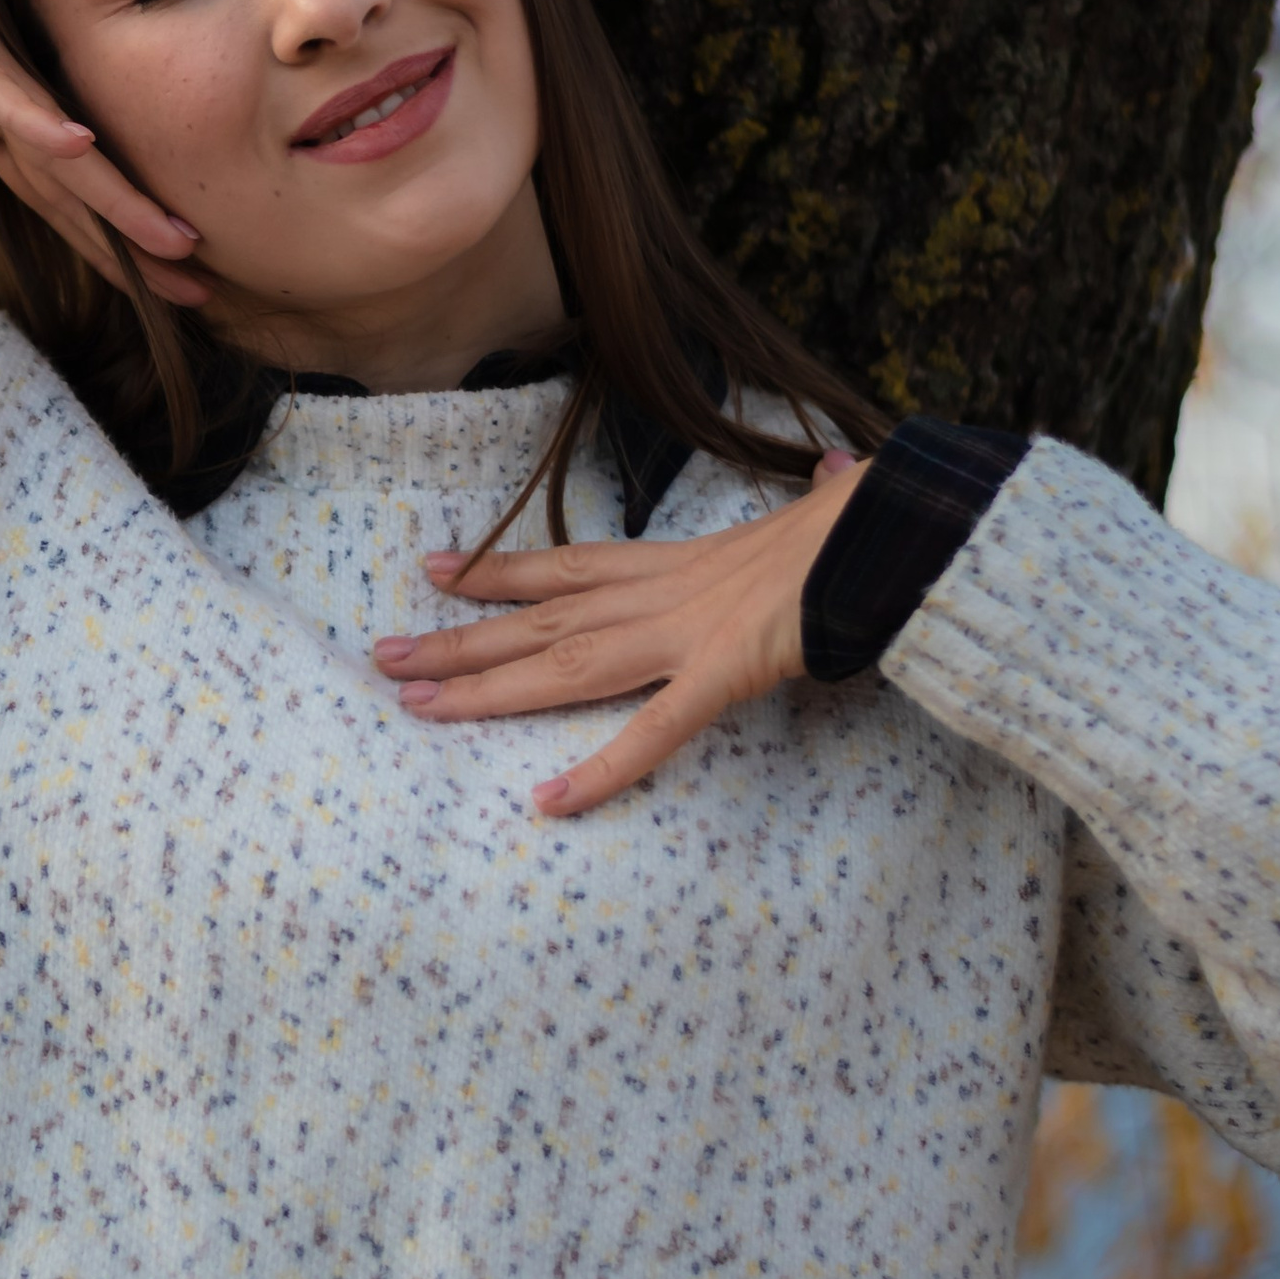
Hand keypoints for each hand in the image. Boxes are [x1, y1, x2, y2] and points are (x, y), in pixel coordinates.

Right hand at [0, 0, 207, 299]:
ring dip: (118, 200)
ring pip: (64, 153)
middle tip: (203, 292)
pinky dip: (40, 123)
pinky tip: (80, 150)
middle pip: (79, 190)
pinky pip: (5, 93)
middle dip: (136, 243)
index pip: (52, 195)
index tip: (150, 286)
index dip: (99, 243)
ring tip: (178, 245)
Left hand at [371, 448, 864, 814]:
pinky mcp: (723, 674)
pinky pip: (651, 732)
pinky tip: (549, 804)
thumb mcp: (824, 507)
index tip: (437, 570)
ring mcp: (686, 633)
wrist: (897, 527)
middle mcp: (662, 593)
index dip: (498, 570)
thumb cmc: (866, 522)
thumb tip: (838, 474)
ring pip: (562, 666)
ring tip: (414, 703)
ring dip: (485, 690)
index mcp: (678, 560)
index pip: (567, 564)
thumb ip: (818, 497)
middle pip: (538, 620)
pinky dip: (601, 770)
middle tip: (382, 657)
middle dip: (457, 640)